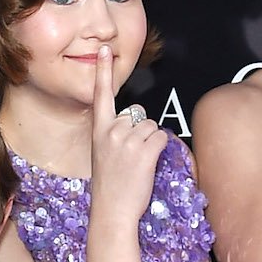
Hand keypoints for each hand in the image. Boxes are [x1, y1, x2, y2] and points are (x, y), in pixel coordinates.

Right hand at [88, 45, 166, 229]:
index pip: (101, 94)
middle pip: (139, 114)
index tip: (104, 50)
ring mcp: (128, 139)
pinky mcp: (145, 150)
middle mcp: (112, 130)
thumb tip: (138, 123)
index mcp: (99, 129)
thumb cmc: (110, 185)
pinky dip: (160, 150)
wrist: (111, 211)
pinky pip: (162, 138)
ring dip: (151, 143)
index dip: (103, 71)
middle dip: (141, 132)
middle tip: (130, 157)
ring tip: (137, 164)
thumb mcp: (103, 153)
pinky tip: (147, 165)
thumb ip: (114, 134)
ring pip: (152, 127)